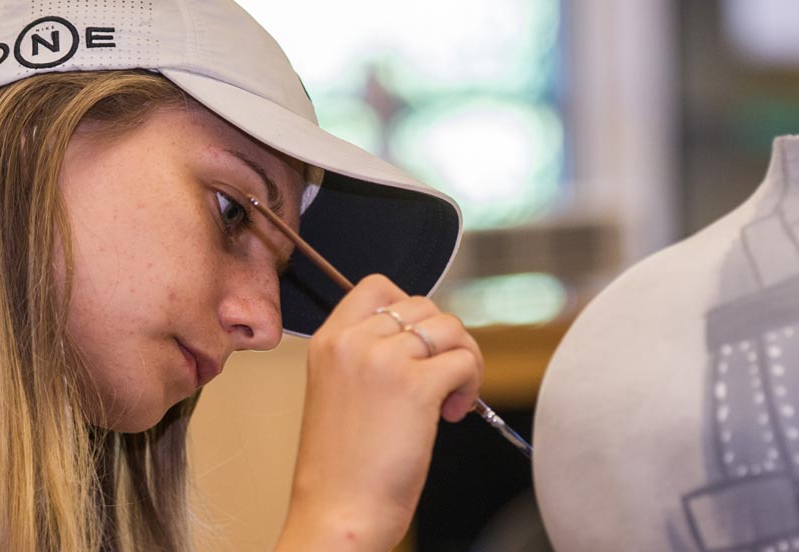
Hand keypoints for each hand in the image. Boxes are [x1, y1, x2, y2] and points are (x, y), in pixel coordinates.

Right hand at [276, 274, 483, 550]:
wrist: (338, 512)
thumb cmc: (341, 470)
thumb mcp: (339, 395)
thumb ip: (369, 359)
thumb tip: (424, 339)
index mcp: (328, 341)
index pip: (378, 286)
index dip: (411, 309)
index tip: (419, 346)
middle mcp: (353, 341)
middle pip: (423, 304)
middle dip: (443, 340)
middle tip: (440, 380)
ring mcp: (385, 360)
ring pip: (450, 328)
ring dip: (463, 360)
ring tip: (450, 400)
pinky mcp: (417, 386)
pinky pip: (464, 360)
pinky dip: (471, 384)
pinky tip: (452, 415)